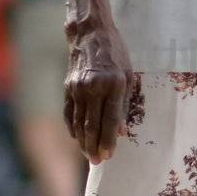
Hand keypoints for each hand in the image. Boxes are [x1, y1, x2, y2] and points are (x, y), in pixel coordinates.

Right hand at [64, 23, 134, 164]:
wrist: (91, 34)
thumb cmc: (116, 55)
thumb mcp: (128, 76)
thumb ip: (125, 105)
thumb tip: (121, 131)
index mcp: (114, 84)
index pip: (110, 119)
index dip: (109, 140)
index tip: (109, 155)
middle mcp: (94, 87)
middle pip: (92, 125)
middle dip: (94, 146)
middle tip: (97, 161)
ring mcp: (78, 87)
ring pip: (79, 122)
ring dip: (83, 141)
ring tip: (88, 155)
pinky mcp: (68, 87)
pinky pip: (69, 113)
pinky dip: (72, 128)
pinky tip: (77, 138)